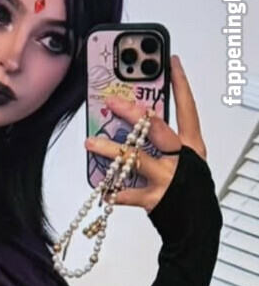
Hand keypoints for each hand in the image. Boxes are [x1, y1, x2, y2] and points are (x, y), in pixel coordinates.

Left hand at [84, 55, 207, 211]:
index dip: (180, 84)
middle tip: (113, 102)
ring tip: (90, 141)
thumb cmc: (187, 189)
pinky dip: (112, 191)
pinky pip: (127, 193)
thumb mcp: (187, 160)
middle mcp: (181, 158)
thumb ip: (166, 142)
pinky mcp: (154, 198)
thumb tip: (141, 122)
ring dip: (110, 149)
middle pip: (156, 129)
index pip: (187, 107)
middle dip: (133, 113)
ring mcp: (167, 178)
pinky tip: (101, 188)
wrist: (196, 223)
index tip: (171, 62)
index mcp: (191, 145)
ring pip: (135, 158)